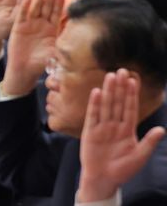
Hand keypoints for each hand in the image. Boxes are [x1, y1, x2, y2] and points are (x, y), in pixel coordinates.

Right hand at [2, 0, 63, 96]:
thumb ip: (65, 47)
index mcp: (51, 29)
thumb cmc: (41, 63)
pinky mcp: (18, 26)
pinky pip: (22, 14)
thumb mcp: (56, 55)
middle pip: (47, 6)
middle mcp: (41, 24)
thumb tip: (79, 45)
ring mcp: (29, 24)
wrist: (24, 69)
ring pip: (35, 7)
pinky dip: (24, 6)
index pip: (56, 13)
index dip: (60, 3)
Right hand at [76, 70, 166, 202]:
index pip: (131, 108)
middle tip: (122, 71)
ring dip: (109, 91)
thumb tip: (162, 130)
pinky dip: (94, 104)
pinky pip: (93, 115)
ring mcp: (102, 127)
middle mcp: (114, 125)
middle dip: (120, 87)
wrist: (103, 179)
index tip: (133, 80)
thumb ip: (149, 142)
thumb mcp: (139, 157)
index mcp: (127, 130)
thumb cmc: (122, 169)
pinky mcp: (90, 131)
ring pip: (106, 105)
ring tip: (110, 76)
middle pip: (118, 102)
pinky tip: (97, 92)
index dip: (132, 95)